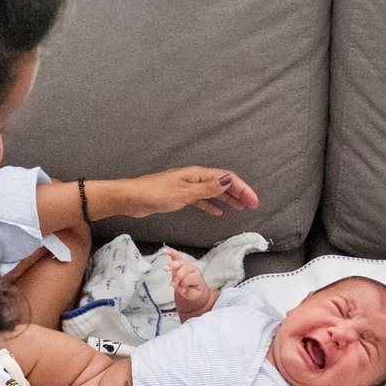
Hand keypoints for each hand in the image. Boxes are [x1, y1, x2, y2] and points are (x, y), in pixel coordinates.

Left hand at [127, 166, 258, 217]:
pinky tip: (218, 211)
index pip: (226, 178)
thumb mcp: (183, 193)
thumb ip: (206, 189)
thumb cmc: (154, 194)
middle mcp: (194, 178)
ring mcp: (187, 187)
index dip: (242, 189)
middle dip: (239, 193)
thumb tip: (227, 180)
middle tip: (253, 205)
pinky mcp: (180, 197)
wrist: (132, 198)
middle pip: (222, 184)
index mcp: (197, 175)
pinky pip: (201, 200)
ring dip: (228, 199)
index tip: (253, 201)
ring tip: (240, 208)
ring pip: (213, 192)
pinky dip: (211, 204)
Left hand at [164, 248, 214, 315]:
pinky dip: (185, 284)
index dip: (170, 252)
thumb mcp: (176, 282)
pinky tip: (185, 286)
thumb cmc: (184, 286)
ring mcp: (193, 270)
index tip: (164, 251)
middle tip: (166, 270)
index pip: (176, 255)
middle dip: (172, 266)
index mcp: (180, 264)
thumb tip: (175, 281)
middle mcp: (187, 265)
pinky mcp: (198, 276)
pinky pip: (190, 278)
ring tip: (177, 285)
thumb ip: (174, 279)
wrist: (193, 293)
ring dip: (178, 279)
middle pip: (179, 262)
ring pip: (184, 270)